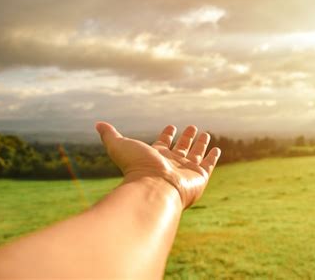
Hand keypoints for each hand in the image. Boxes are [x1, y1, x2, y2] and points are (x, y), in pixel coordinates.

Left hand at [95, 122, 220, 207]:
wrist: (155, 189)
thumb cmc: (137, 168)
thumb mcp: (120, 146)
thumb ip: (110, 135)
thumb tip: (98, 124)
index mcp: (156, 156)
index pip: (163, 143)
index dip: (167, 134)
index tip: (171, 127)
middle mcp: (172, 163)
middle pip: (180, 148)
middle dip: (186, 138)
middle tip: (191, 127)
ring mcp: (186, 170)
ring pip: (195, 154)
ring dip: (199, 144)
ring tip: (204, 133)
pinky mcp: (199, 177)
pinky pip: (208, 165)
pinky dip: (212, 157)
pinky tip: (216, 149)